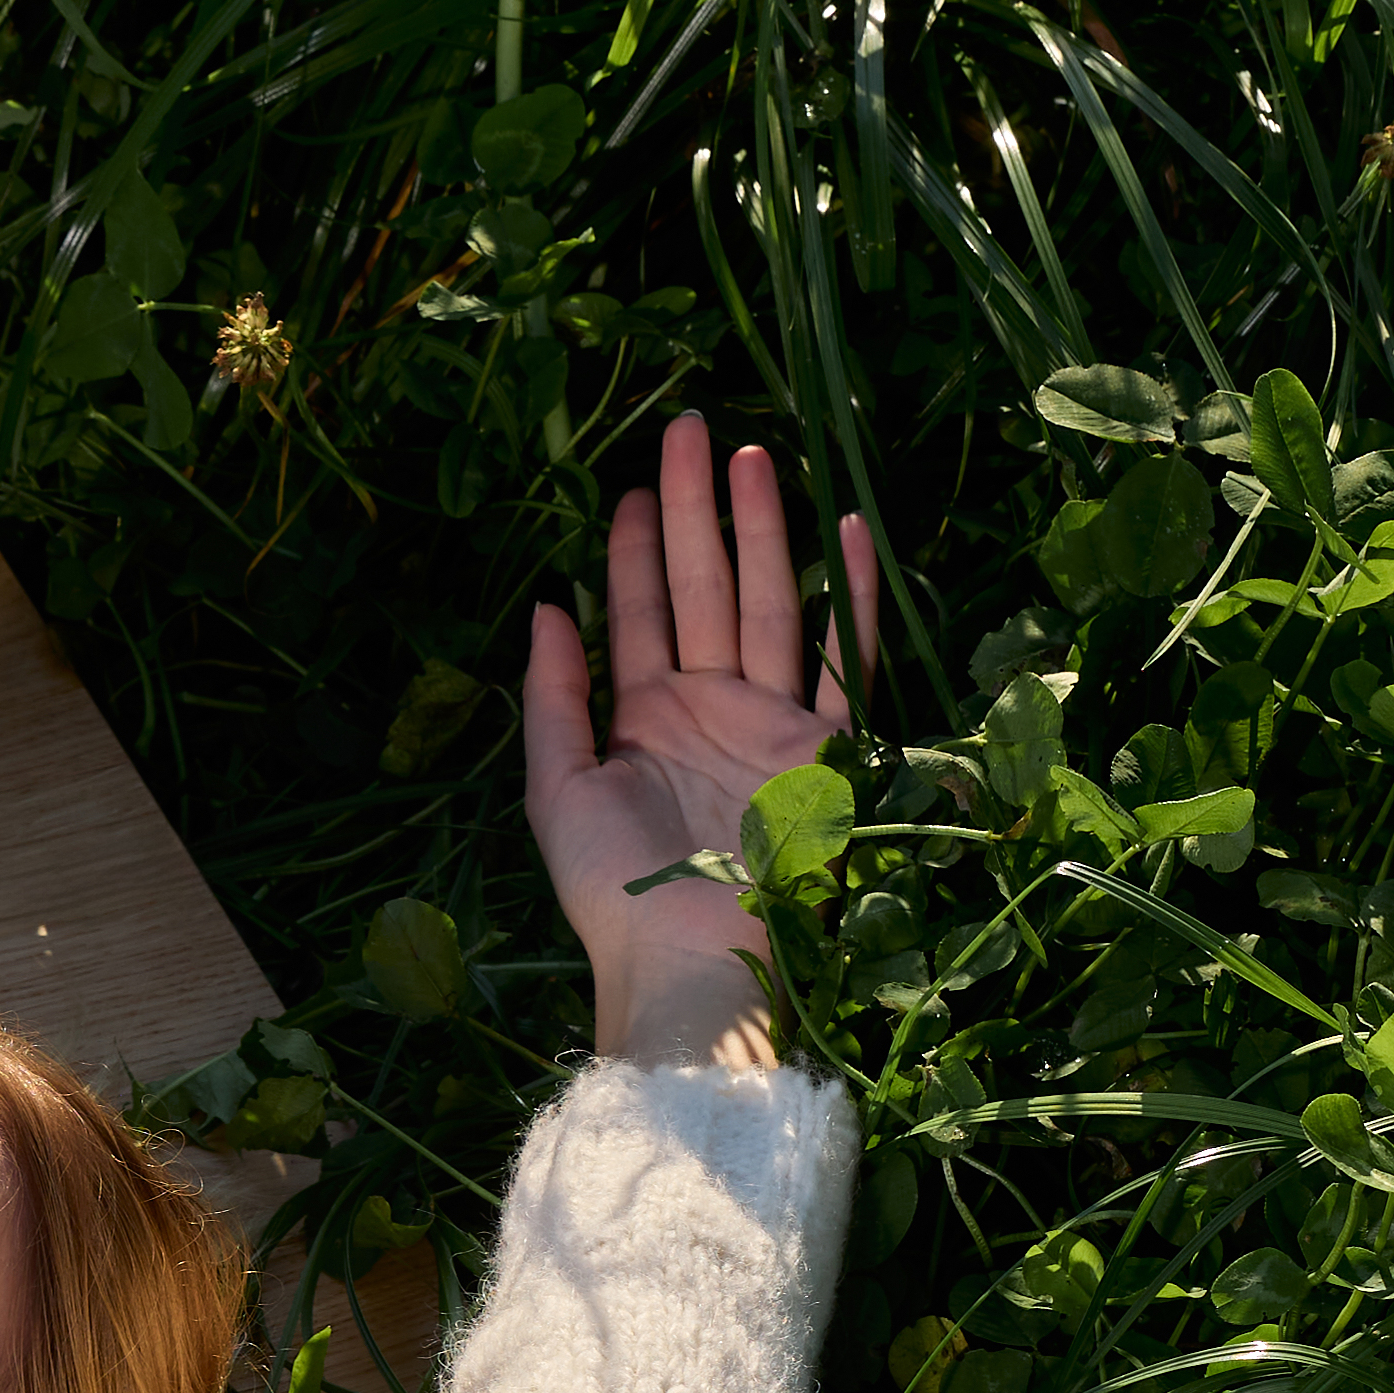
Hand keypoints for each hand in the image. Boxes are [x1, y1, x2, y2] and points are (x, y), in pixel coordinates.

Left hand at [520, 408, 882, 1073]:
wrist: (697, 966)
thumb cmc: (619, 893)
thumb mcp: (558, 790)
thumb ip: (552, 697)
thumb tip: (541, 604)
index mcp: (646, 718)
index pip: (641, 609)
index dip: (633, 545)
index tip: (632, 480)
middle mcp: (713, 709)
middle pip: (707, 587)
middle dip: (696, 509)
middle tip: (691, 426)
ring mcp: (775, 724)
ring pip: (772, 605)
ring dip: (764, 532)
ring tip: (755, 457)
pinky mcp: (832, 751)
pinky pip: (847, 660)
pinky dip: (852, 598)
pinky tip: (848, 531)